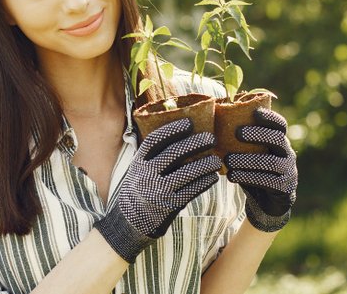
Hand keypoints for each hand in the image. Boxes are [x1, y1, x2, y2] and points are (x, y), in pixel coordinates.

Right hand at [94, 118, 221, 262]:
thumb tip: (180, 136)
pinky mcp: (170, 206)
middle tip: (211, 138)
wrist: (130, 223)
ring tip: (216, 160)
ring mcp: (158, 191)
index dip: (173, 130)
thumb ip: (153, 157)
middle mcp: (147, 175)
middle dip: (196, 143)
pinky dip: (205, 182)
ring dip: (206, 164)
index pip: (156, 140)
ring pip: (188, 172)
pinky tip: (213, 178)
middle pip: (175, 153)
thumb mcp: (138, 171)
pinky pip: (193, 190)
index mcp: (138, 163)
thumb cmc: (140, 190)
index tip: (189, 123)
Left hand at [224, 108, 297, 231]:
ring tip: (228, 160)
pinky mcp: (284, 188)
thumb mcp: (249, 154)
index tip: (254, 112)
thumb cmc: (253, 171)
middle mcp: (288, 154)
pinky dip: (248, 177)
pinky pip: (267, 181)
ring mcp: (288, 171)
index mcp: (280, 141)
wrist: (266, 203)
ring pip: (270, 162)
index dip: (270, 117)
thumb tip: (212, 120)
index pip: (280, 125)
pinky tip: (231, 176)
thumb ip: (239, 141)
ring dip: (248, 159)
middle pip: (277, 139)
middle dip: (258, 134)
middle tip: (237, 133)